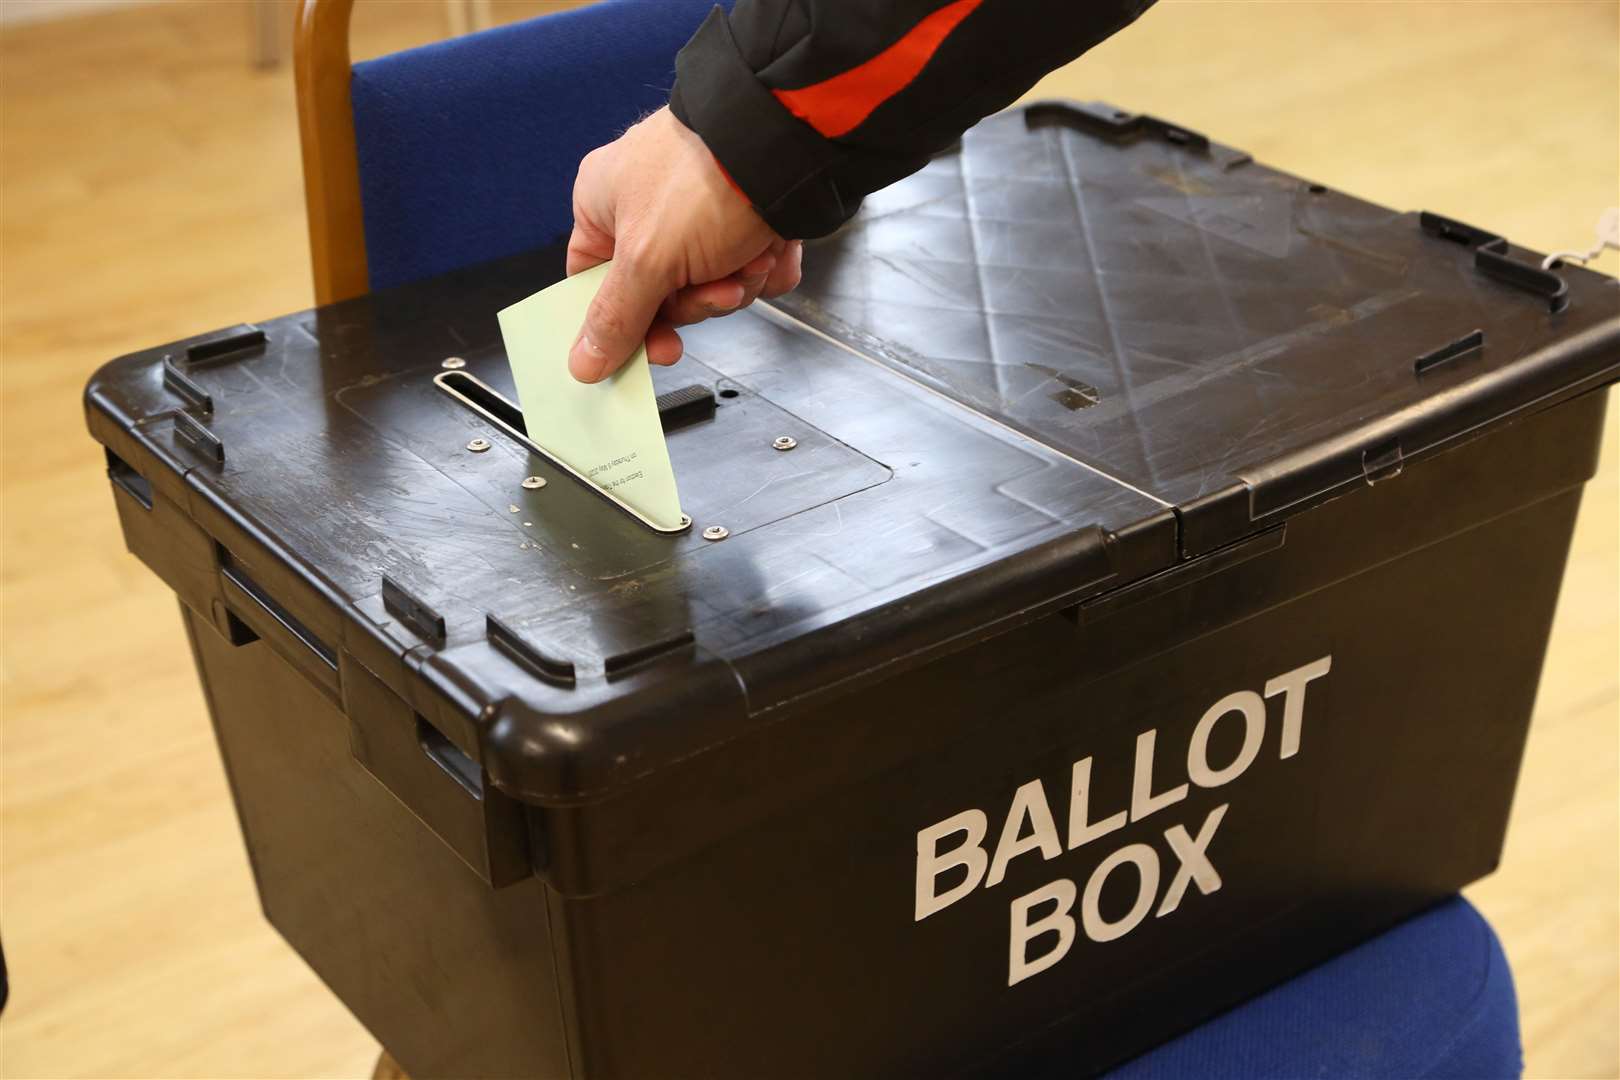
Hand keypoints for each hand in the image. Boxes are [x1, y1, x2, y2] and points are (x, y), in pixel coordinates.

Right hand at [566, 106, 803, 381]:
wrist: (787, 144)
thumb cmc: (705, 179)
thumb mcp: (647, 259)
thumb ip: (616, 317)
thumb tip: (583, 362)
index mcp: (603, 204)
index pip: (595, 285)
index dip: (625, 325)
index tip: (654, 349)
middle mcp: (648, 206)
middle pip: (660, 296)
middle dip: (697, 300)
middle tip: (717, 290)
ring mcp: (700, 211)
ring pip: (711, 287)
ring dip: (736, 283)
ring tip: (750, 256)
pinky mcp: (746, 217)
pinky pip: (750, 270)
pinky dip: (766, 268)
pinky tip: (772, 247)